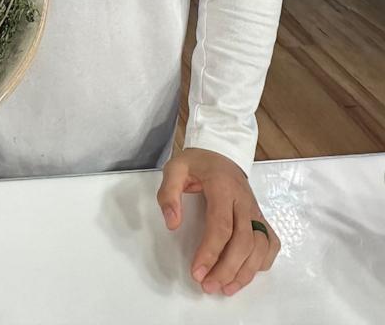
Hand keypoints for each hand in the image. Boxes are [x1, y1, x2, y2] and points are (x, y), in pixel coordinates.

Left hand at [156, 147, 280, 295]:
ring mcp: (255, 210)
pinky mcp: (261, 217)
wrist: (221, 151)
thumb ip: (169, 193)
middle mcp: (244, 201)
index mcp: (223, 187)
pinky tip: (246, 273)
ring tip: (225, 288)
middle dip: (227, 269)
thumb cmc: (198, 163)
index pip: (221, 225)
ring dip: (245, 272)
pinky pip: (270, 243)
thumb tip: (172, 224)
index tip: (197, 272)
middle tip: (208, 286)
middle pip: (244, 241)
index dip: (211, 252)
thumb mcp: (175, 168)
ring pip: (260, 246)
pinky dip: (262, 262)